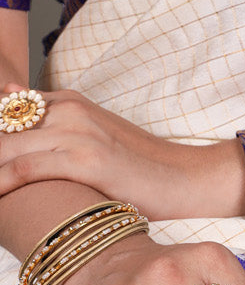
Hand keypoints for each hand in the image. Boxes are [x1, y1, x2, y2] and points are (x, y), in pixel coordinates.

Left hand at [0, 84, 244, 219]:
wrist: (186, 177)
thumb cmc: (138, 166)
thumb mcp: (93, 135)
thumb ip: (52, 122)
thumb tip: (9, 105)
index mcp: (67, 102)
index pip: (3, 112)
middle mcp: (69, 110)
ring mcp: (78, 132)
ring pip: (6, 147)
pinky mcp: (88, 159)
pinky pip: (26, 167)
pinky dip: (2, 183)